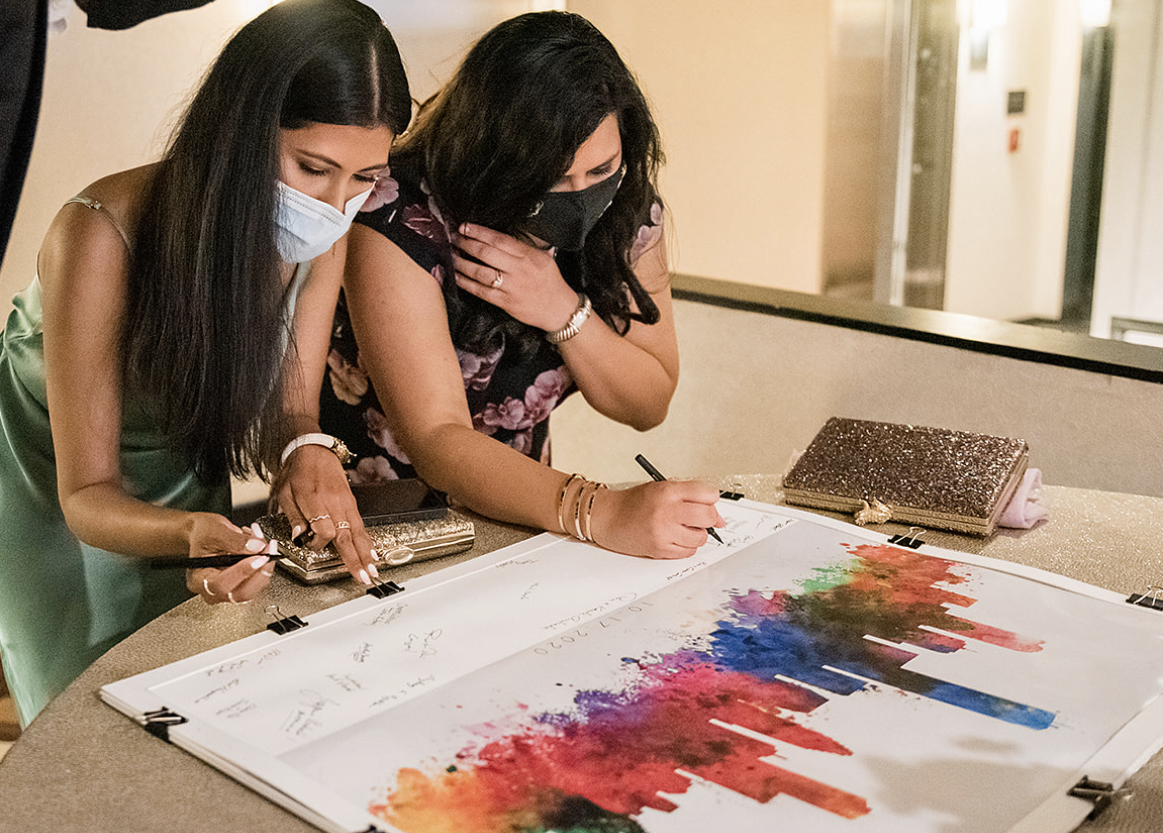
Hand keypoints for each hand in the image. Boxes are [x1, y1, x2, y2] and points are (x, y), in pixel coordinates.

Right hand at [184, 518, 276, 604]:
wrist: (205, 532)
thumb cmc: (203, 533)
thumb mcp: (214, 530)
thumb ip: (235, 540)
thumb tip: (256, 547)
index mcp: (199, 580)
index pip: (222, 585)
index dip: (243, 572)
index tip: (259, 557)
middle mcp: (214, 590)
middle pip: (243, 592)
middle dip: (260, 570)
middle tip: (268, 550)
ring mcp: (230, 588)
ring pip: (255, 585)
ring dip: (265, 562)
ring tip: (260, 539)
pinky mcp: (243, 582)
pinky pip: (259, 577)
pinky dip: (264, 560)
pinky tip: (259, 544)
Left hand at [274, 444, 377, 584]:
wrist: (315, 450)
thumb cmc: (298, 470)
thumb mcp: (285, 491)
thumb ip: (292, 515)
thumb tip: (299, 536)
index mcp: (314, 500)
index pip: (324, 530)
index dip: (319, 543)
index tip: (311, 545)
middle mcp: (334, 503)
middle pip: (346, 535)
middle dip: (355, 558)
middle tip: (363, 576)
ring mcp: (345, 503)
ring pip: (357, 532)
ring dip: (365, 553)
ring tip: (372, 570)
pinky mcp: (351, 503)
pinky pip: (361, 525)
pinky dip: (367, 540)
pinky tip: (372, 552)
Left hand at [452, 223, 578, 331]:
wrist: (559, 309)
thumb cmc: (551, 282)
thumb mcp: (543, 257)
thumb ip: (524, 246)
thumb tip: (502, 236)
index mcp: (528, 255)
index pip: (499, 239)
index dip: (479, 231)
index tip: (465, 226)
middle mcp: (518, 269)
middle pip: (486, 253)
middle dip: (466, 243)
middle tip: (453, 237)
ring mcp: (511, 287)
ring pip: (480, 272)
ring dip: (461, 262)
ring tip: (451, 255)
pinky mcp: (505, 302)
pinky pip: (480, 291)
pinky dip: (465, 283)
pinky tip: (455, 276)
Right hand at [588, 480, 724, 558]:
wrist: (608, 518)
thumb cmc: (634, 502)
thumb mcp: (661, 487)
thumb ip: (690, 496)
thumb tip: (719, 517)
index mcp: (668, 491)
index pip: (708, 494)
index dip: (710, 499)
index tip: (706, 502)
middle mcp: (667, 511)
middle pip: (708, 516)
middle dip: (709, 518)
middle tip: (700, 518)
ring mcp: (663, 532)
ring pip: (700, 537)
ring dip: (696, 534)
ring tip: (682, 527)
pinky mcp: (660, 549)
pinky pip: (688, 552)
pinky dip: (686, 546)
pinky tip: (674, 537)